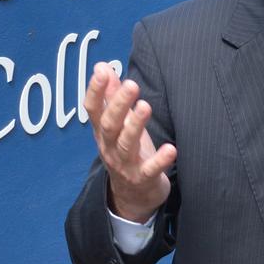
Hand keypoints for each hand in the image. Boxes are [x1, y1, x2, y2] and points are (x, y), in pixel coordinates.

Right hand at [82, 61, 176, 222]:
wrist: (133, 196)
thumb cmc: (127, 152)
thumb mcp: (118, 124)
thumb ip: (111, 96)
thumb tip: (102, 66)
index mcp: (102, 132)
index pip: (93, 109)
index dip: (95, 90)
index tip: (102, 71)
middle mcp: (110, 147)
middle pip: (109, 125)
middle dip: (118, 104)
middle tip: (132, 85)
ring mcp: (125, 164)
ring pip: (126, 144)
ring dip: (135, 125)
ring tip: (145, 106)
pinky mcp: (143, 179)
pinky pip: (150, 170)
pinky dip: (160, 160)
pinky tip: (170, 149)